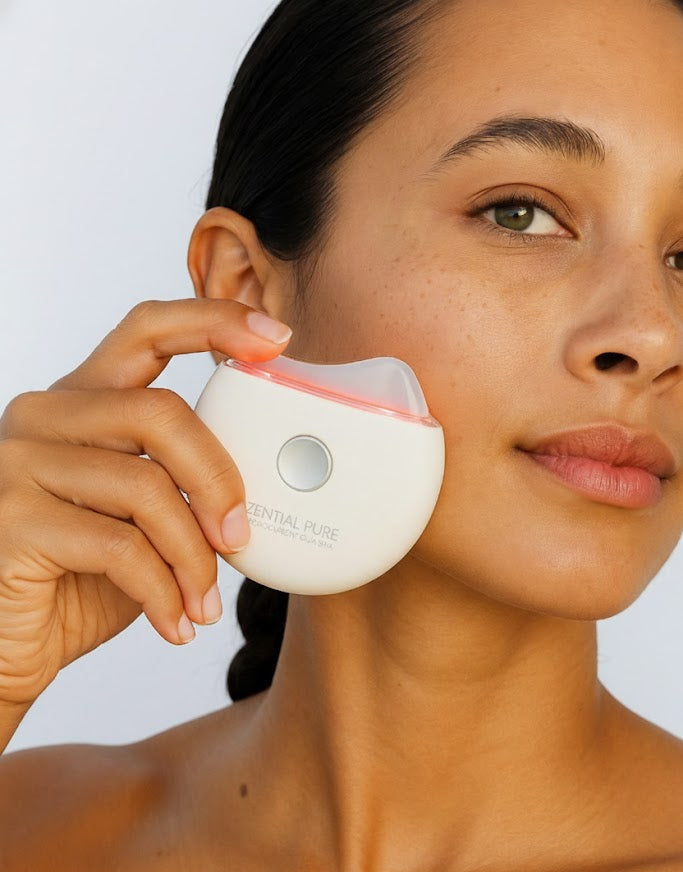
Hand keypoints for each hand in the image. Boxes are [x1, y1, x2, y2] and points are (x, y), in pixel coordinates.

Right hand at [0, 298, 291, 705]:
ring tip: (204, 600)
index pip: (148, 330)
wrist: (12, 643)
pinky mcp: (13, 521)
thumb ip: (182, 478)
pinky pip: (122, 548)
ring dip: (194, 557)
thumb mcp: (143, 516)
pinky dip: (165, 592)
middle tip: (240, 537)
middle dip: (218, 480)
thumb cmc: (84, 576)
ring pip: (147, 488)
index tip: (277, 337)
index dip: (215, 321)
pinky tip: (178, 622)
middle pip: (160, 412)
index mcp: (83, 400)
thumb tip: (265, 480)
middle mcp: (45, 416)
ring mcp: (19, 464)